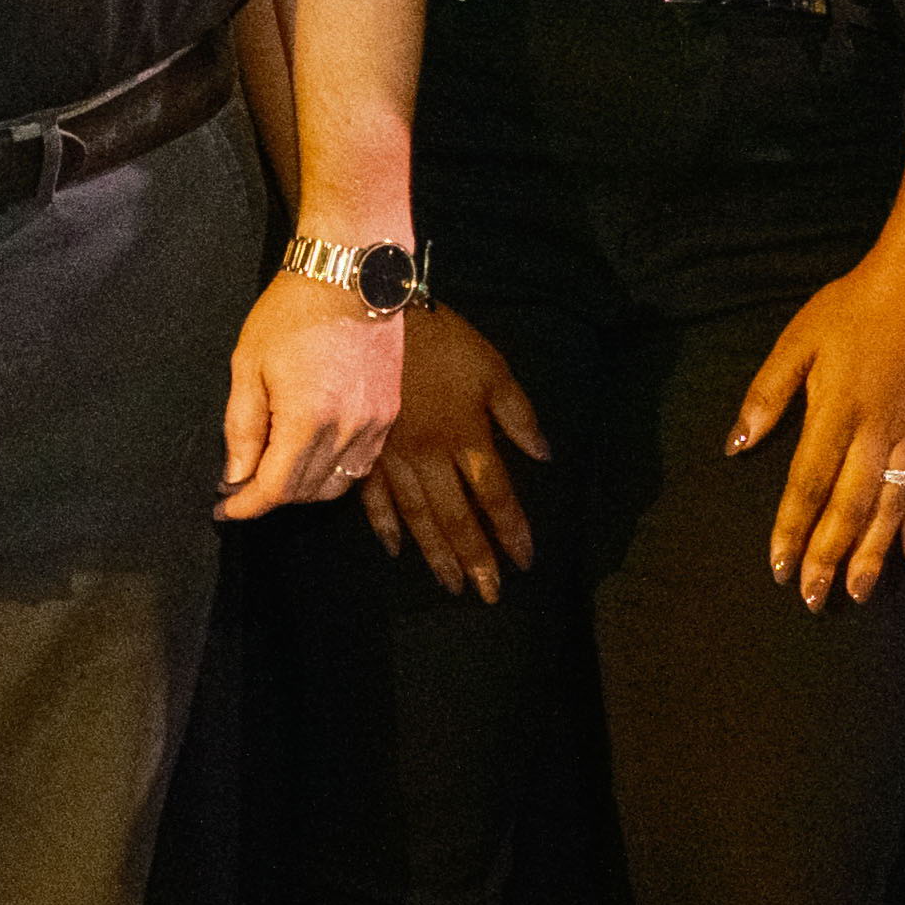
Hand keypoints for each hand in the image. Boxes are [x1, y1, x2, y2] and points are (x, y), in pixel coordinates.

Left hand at [220, 272, 405, 516]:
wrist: (350, 277)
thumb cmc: (291, 314)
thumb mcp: (247, 366)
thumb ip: (241, 428)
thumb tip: (235, 477)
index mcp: (308, 420)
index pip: (276, 488)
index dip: (246, 505)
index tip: (224, 509)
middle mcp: (349, 430)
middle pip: (306, 491)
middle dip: (269, 496)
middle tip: (241, 485)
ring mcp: (376, 425)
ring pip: (336, 485)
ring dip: (302, 489)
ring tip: (273, 471)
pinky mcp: (390, 414)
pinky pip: (362, 465)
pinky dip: (333, 473)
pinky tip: (311, 457)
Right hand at [354, 303, 546, 598]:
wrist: (374, 311)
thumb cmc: (441, 337)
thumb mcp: (493, 369)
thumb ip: (518, 416)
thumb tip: (542, 456)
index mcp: (466, 435)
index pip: (495, 495)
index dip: (511, 531)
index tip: (523, 562)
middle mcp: (430, 454)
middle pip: (456, 517)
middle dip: (475, 558)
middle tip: (487, 594)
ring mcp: (392, 454)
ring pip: (417, 515)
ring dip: (435, 552)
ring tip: (450, 583)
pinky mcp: (362, 447)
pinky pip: (372, 494)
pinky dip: (382, 522)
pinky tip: (394, 547)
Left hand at [732, 249, 904, 605]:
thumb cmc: (851, 309)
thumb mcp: (796, 343)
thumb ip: (766, 396)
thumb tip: (736, 444)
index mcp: (835, 412)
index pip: (807, 484)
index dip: (791, 529)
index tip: (777, 566)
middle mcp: (876, 434)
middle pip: (849, 509)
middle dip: (827, 558)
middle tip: (812, 599)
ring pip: (891, 511)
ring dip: (873, 556)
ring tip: (856, 593)